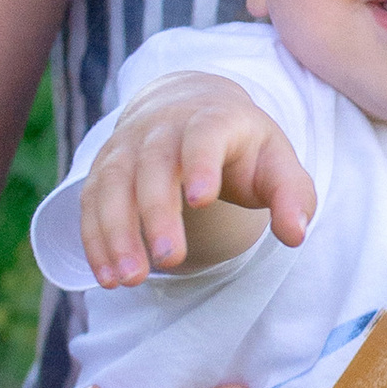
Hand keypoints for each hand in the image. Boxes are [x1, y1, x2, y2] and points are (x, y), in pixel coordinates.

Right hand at [78, 72, 315, 285]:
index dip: (201, 164)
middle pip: (154, 165)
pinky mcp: (104, 168)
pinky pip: (91, 201)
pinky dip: (95, 238)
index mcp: (213, 119)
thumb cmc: (241, 146)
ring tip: (128, 280)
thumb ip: (292, 196)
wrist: (191, 107)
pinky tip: (106, 275)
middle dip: (157, 213)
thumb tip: (295, 234)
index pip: (204, 135)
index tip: (202, 199)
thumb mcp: (276, 162)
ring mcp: (127, 145)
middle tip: (170, 260)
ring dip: (117, 232)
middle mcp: (163, 127)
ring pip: (113, 184)